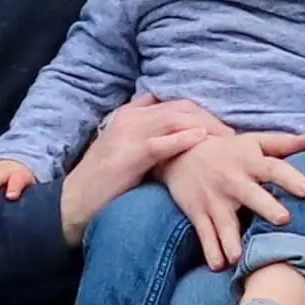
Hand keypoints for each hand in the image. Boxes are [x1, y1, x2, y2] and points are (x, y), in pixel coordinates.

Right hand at [59, 98, 218, 245]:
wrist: (75, 200)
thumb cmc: (103, 181)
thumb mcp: (125, 150)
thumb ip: (147, 139)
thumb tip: (177, 139)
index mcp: (131, 113)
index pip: (173, 103)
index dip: (199, 112)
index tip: (218, 126)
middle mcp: (132, 116)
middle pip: (179, 107)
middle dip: (208, 117)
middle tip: (230, 134)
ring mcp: (130, 133)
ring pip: (174, 118)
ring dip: (204, 125)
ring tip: (224, 138)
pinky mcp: (129, 154)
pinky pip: (161, 142)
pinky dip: (182, 138)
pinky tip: (200, 138)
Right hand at [155, 128, 304, 269]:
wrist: (181, 152)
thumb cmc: (227, 150)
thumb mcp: (252, 141)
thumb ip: (283, 143)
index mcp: (250, 161)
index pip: (274, 168)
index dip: (291, 178)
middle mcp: (234, 181)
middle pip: (252, 194)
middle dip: (267, 206)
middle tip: (284, 219)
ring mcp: (214, 199)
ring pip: (224, 222)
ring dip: (231, 240)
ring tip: (238, 257)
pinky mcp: (198, 213)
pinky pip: (205, 235)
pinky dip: (211, 251)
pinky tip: (218, 266)